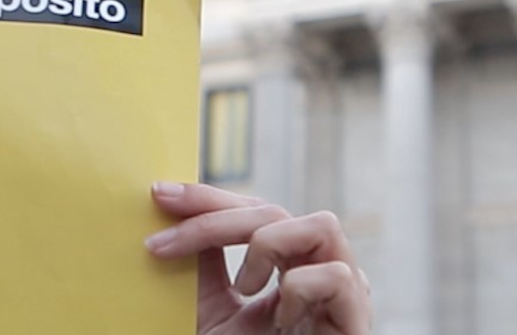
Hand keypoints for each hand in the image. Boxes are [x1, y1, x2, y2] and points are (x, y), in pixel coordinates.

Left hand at [147, 182, 370, 334]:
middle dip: (214, 218)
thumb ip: (204, 269)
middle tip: (162, 245)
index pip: (254, 214)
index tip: (159, 196)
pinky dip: (299, 290)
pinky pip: (337, 277)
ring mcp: (343, 296)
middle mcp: (318, 274)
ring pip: (323, 224)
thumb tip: (174, 215)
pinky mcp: (357, 322)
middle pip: (277, 212)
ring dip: (268, 247)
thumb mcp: (211, 315)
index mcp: (286, 269)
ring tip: (243, 289)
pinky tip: (281, 323)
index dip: (208, 199)